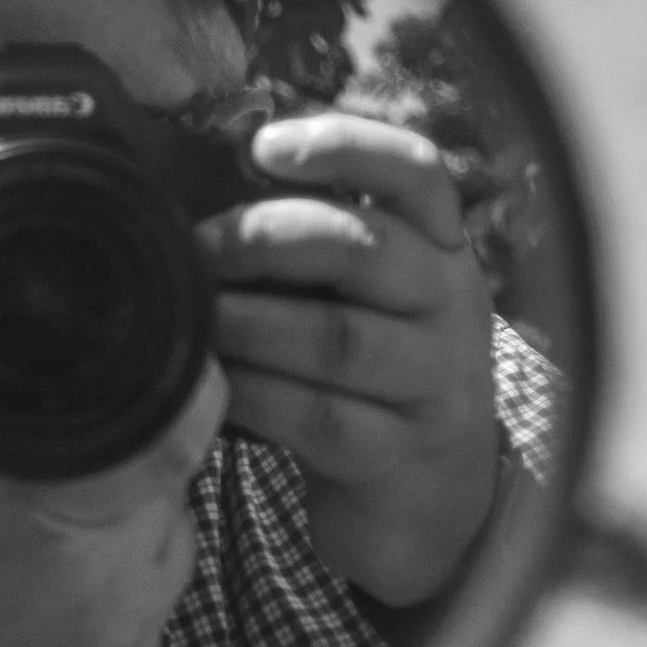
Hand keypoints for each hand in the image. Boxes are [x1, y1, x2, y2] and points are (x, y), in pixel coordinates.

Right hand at [0, 244, 225, 646]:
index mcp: (43, 508)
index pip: (171, 410)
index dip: (175, 359)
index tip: (152, 332)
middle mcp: (108, 573)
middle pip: (177, 456)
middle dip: (140, 421)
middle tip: (85, 404)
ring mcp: (130, 630)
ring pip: (176, 518)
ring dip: (137, 488)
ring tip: (57, 484)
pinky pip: (159, 581)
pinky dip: (126, 552)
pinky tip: (60, 551)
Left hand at [195, 113, 500, 607]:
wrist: (433, 499)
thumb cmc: (372, 373)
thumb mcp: (366, 296)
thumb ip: (313, 245)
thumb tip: (200, 190)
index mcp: (441, 248)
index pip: (415, 172)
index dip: (344, 147)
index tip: (265, 147)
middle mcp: (450, 305)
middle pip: (364, 249)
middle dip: (266, 240)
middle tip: (199, 249)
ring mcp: (434, 384)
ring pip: (339, 338)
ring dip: (252, 323)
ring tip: (197, 320)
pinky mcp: (403, 455)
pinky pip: (324, 418)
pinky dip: (259, 397)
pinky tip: (217, 388)